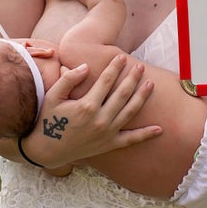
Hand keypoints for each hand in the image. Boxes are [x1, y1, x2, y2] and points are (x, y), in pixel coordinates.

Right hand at [20, 53, 160, 168]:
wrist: (47, 150)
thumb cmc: (48, 119)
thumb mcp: (53, 96)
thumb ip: (69, 79)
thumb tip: (87, 66)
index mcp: (87, 106)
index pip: (106, 81)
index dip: (115, 67)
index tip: (122, 57)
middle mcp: (100, 120)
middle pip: (122, 94)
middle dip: (132, 78)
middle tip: (140, 66)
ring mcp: (107, 134)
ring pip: (130, 112)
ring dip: (142, 97)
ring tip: (150, 84)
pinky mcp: (109, 145)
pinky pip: (131, 140)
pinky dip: (146, 135)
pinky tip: (159, 129)